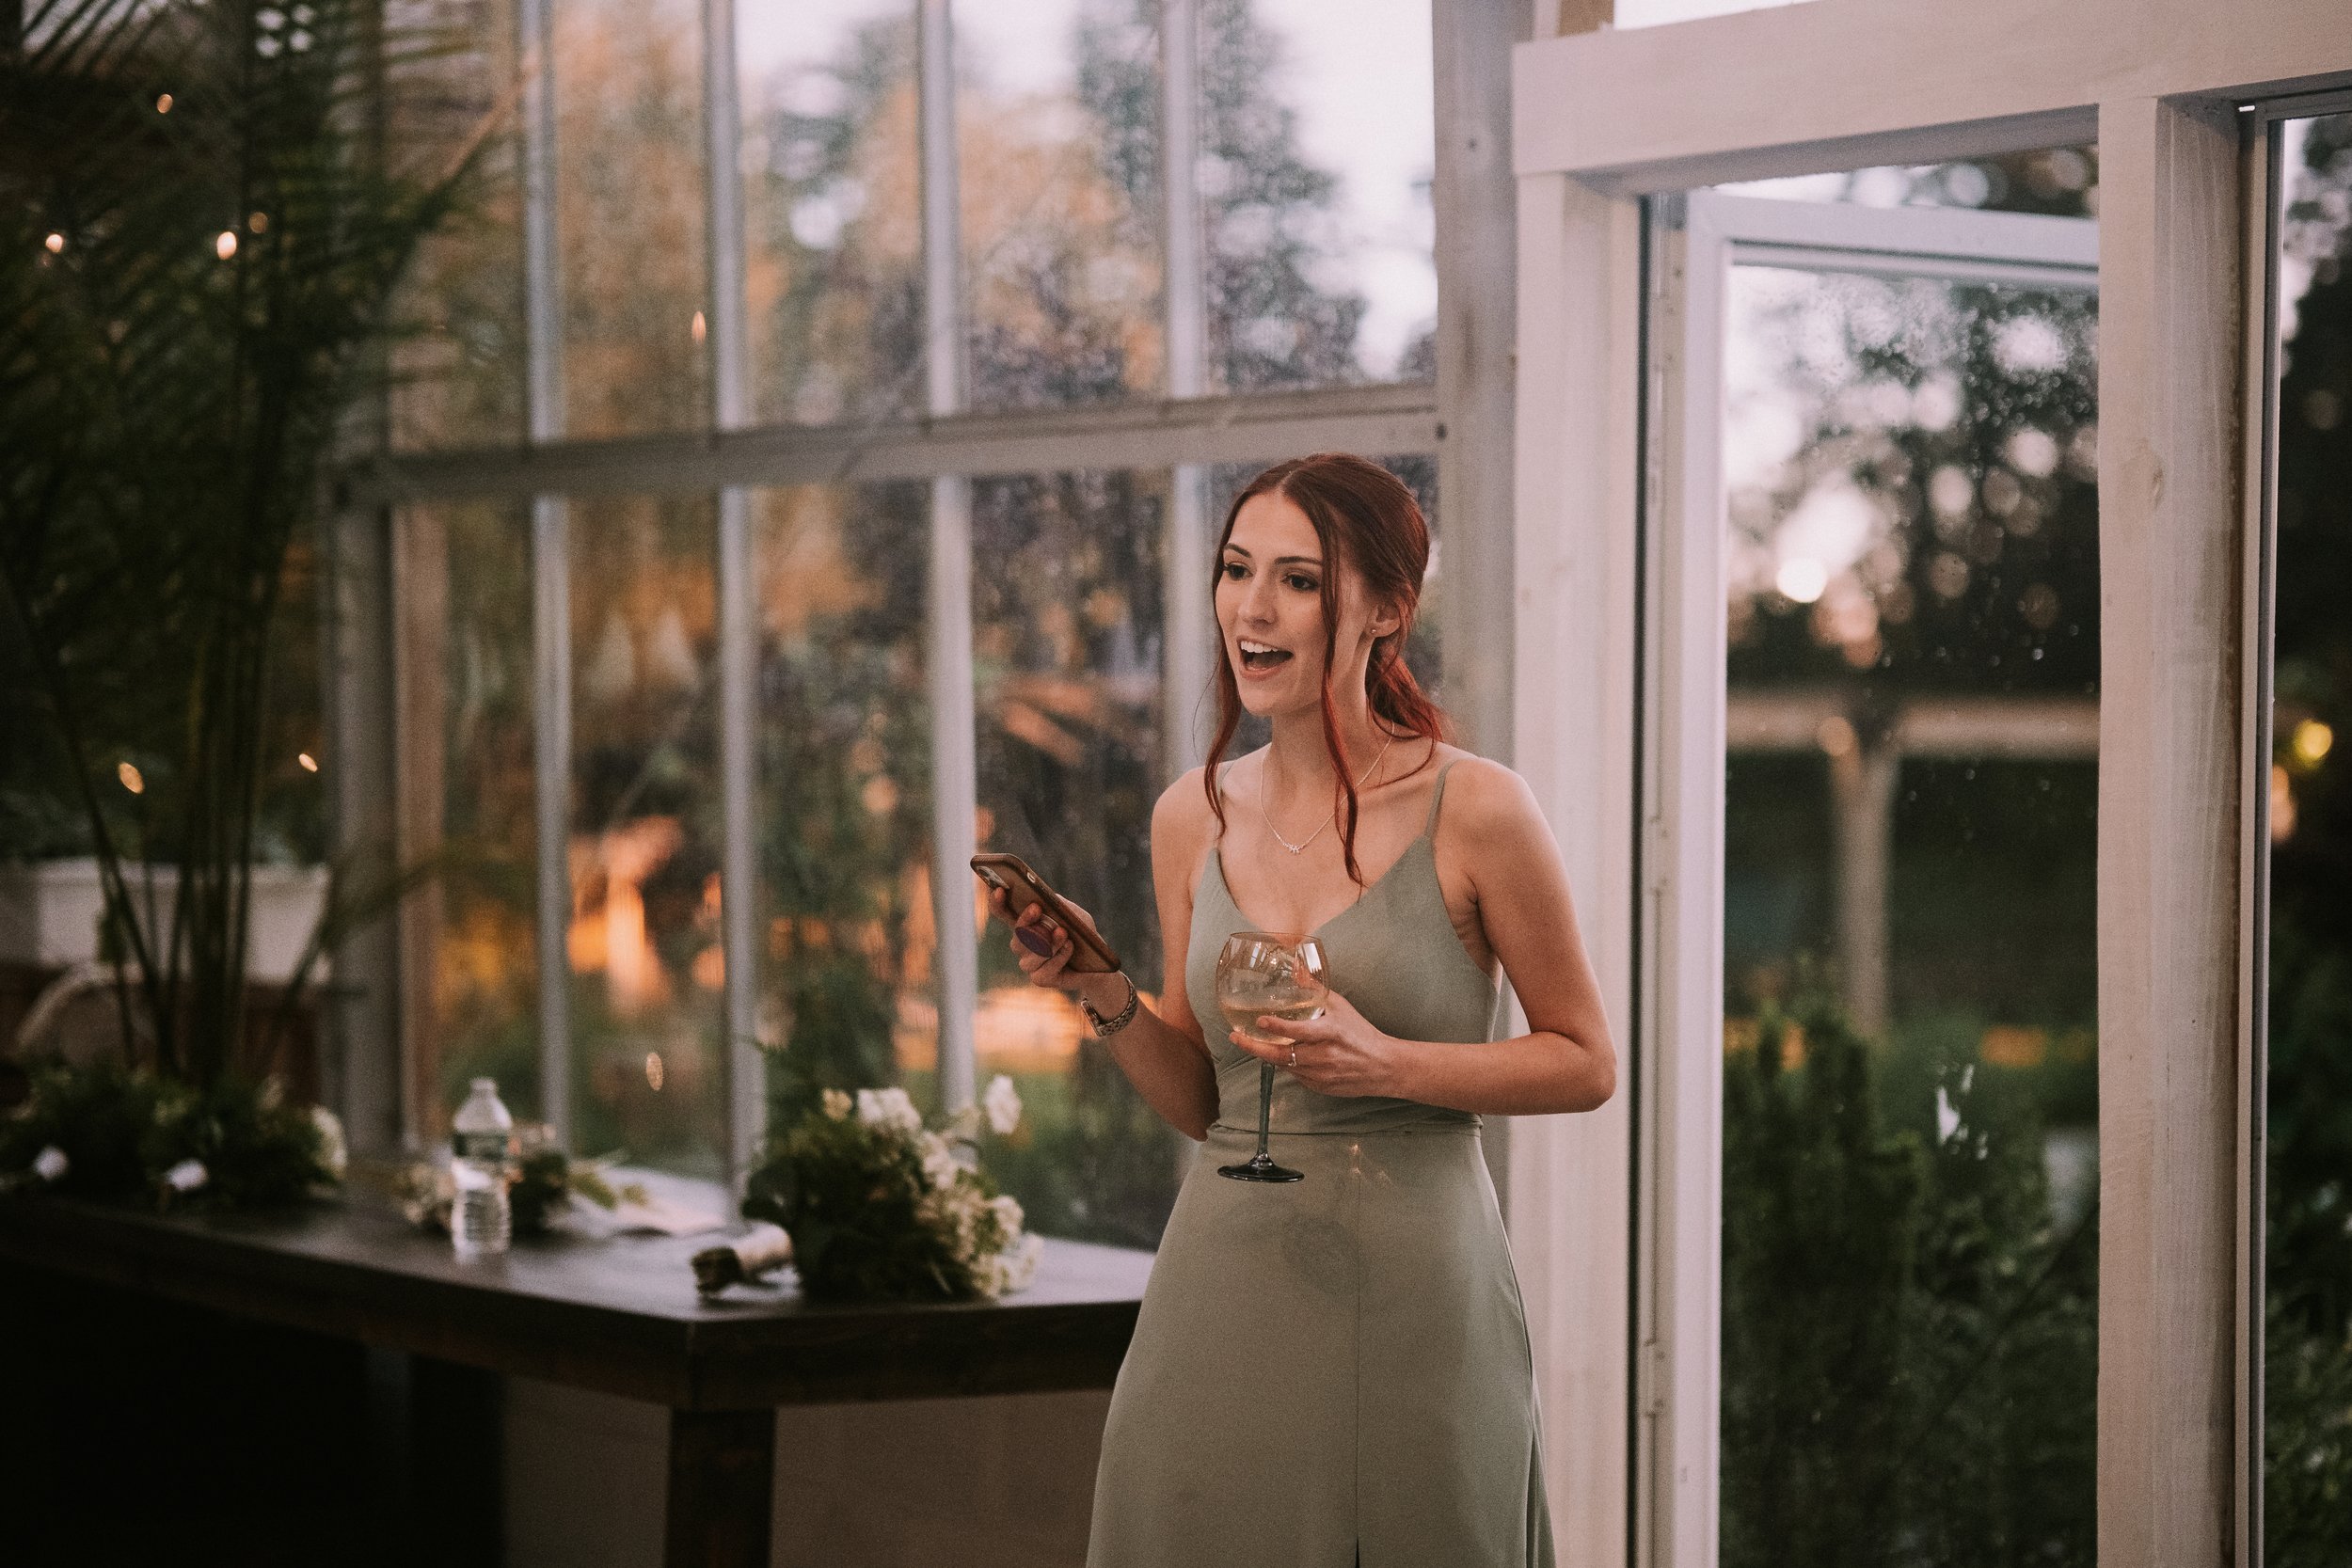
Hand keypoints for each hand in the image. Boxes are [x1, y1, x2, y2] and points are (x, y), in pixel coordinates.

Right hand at [989, 886, 1122, 1011]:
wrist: (1098, 963)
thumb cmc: (1082, 933)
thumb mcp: (1074, 914)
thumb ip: (1059, 905)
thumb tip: (1046, 898)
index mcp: (1025, 924)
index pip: (1003, 913)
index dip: (997, 903)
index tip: (999, 890)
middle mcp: (1022, 944)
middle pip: (1016, 934)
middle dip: (1025, 921)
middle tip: (1036, 908)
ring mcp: (1029, 963)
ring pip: (1031, 954)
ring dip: (1049, 942)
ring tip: (1063, 932)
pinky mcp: (1040, 979)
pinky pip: (1044, 970)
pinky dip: (1059, 957)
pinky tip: (1070, 947)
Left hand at [1228, 988, 1398, 1098]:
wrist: (1384, 1067)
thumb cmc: (1361, 1033)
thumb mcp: (1341, 1007)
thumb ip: (1316, 989)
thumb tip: (1296, 968)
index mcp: (1330, 1034)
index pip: (1298, 1031)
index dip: (1277, 1026)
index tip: (1259, 1020)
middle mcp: (1324, 1057)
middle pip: (1281, 1055)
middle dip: (1254, 1047)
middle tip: (1235, 1038)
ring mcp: (1321, 1076)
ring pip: (1285, 1066)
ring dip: (1269, 1055)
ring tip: (1254, 1042)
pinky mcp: (1320, 1088)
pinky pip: (1296, 1076)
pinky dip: (1288, 1065)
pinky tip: (1286, 1055)